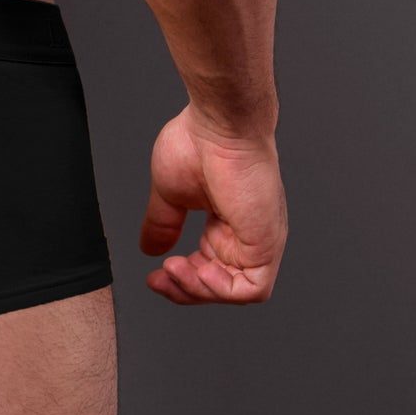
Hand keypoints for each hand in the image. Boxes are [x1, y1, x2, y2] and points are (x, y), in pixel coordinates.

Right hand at [139, 105, 286, 303]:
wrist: (219, 125)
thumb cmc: (199, 143)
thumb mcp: (170, 193)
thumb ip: (163, 224)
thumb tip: (149, 248)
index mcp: (229, 221)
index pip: (208, 266)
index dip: (181, 279)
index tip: (154, 275)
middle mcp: (247, 233)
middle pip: (220, 284)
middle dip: (185, 289)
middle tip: (160, 280)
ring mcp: (259, 239)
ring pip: (234, 289)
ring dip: (199, 289)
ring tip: (174, 270)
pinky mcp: (266, 242)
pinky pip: (252, 287)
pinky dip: (222, 290)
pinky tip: (198, 272)